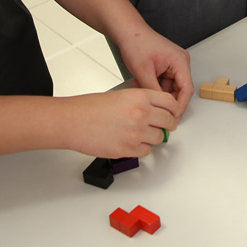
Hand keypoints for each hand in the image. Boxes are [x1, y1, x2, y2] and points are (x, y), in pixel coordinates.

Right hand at [64, 89, 178, 158]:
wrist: (73, 121)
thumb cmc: (90, 107)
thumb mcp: (122, 95)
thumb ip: (141, 103)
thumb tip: (156, 113)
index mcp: (140, 97)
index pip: (170, 103)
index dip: (173, 109)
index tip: (172, 113)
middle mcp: (141, 114)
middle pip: (169, 122)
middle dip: (167, 125)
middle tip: (164, 126)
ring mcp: (136, 133)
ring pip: (159, 138)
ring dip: (153, 137)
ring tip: (140, 134)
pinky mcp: (128, 149)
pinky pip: (145, 151)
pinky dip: (141, 148)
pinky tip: (131, 142)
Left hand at [113, 26, 192, 116]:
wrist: (128, 32)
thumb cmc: (136, 43)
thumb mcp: (143, 71)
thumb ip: (154, 91)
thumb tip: (159, 109)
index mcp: (180, 61)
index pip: (187, 89)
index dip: (180, 105)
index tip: (172, 117)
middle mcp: (180, 62)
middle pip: (180, 90)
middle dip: (166, 99)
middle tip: (154, 108)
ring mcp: (174, 64)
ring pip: (171, 88)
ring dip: (157, 92)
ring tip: (142, 87)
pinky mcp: (167, 66)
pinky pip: (164, 82)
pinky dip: (154, 86)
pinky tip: (142, 82)